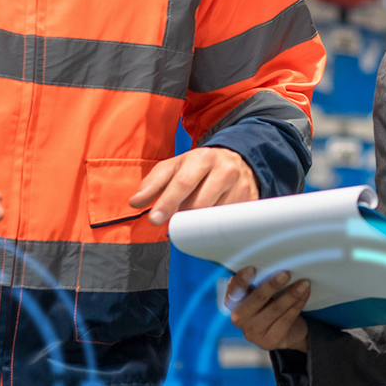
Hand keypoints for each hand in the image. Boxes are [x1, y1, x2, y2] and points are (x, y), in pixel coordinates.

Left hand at [128, 147, 258, 225]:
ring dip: (199, 224)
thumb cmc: (199, 167)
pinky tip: (211, 222)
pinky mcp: (251, 201)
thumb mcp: (175, 167)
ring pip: (215, 217)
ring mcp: (241, 186)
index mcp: (203, 158)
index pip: (183, 183)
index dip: (167, 202)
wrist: (237, 160)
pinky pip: (230, 223)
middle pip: (199, 204)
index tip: (154, 219)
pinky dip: (216, 227)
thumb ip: (153, 183)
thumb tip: (135, 202)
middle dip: (182, 218)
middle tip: (174, 224)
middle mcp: (225, 169)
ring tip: (194, 220)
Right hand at [226, 266, 310, 351]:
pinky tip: (304, 294)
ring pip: (275, 310)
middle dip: (272, 285)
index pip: (233, 291)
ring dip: (291, 295)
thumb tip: (272, 264)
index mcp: (233, 303)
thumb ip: (258, 283)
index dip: (241, 280)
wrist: (285, 333)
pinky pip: (286, 320)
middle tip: (286, 273)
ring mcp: (253, 333)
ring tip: (303, 283)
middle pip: (256, 300)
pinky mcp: (270, 341)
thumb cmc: (269, 306)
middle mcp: (238, 319)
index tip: (252, 269)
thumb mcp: (260, 295)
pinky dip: (297, 305)